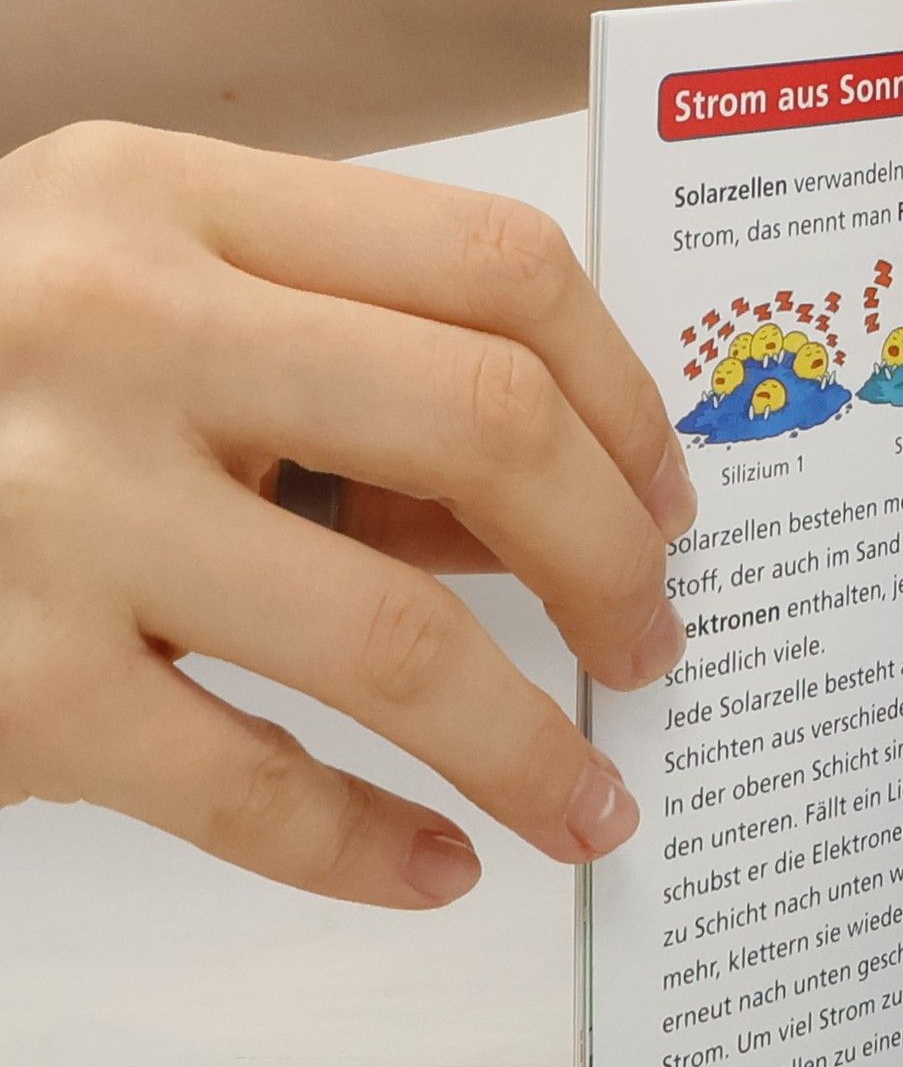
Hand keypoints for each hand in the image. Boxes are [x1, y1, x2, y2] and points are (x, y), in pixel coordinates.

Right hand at [0, 122, 691, 906]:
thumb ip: (337, 375)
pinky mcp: (8, 685)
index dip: (626, 396)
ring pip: (400, 637)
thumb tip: (566, 512)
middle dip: (617, 559)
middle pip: (486, 425)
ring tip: (590, 805)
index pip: (495, 266)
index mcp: (165, 198)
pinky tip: (439, 867)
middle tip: (655, 644)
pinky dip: (372, 851)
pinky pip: (252, 792)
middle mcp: (111, 323)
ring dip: (534, 744)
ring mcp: (48, 506)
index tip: (672, 497)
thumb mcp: (135, 309)